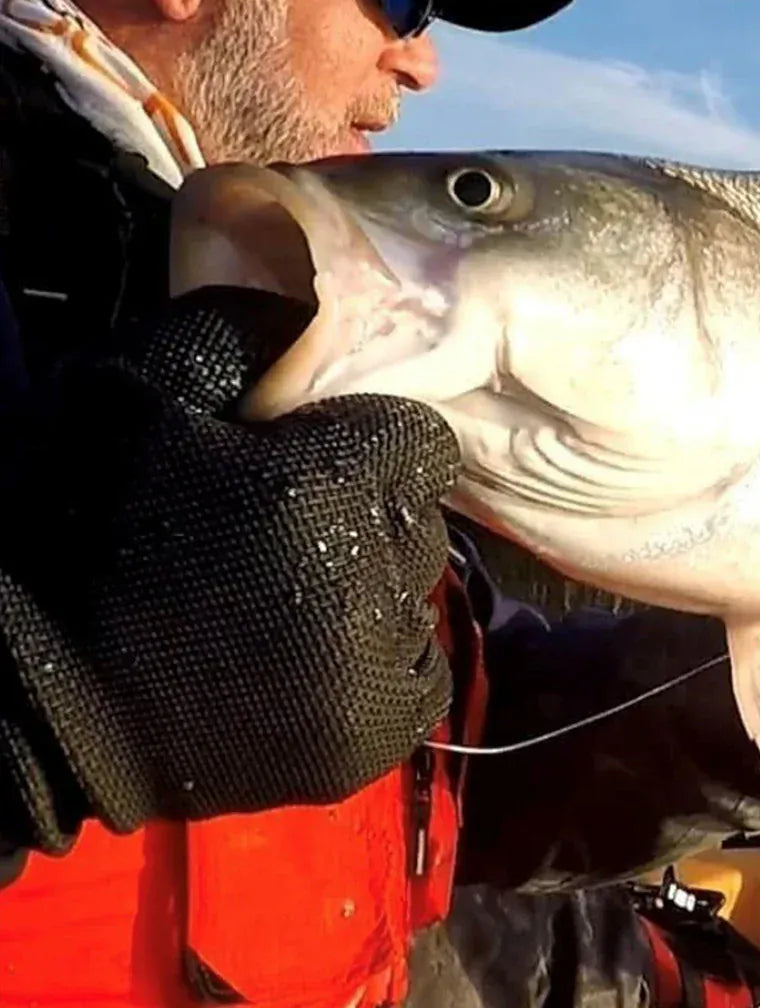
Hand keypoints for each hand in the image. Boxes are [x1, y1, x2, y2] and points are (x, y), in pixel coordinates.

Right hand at [0, 286, 459, 851]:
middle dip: (369, 517)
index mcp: (330, 483)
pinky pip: (417, 680)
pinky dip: (378, 665)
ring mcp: (371, 670)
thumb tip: (316, 315)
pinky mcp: (362, 744)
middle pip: (420, 524)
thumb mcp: (142, 390)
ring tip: (285, 601)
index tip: (316, 465)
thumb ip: (244, 333)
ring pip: (419, 600)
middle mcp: (369, 577)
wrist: (21, 696)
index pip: (421, 446)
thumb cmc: (80, 526)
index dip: (368, 449)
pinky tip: (309, 655)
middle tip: (288, 535)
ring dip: (371, 592)